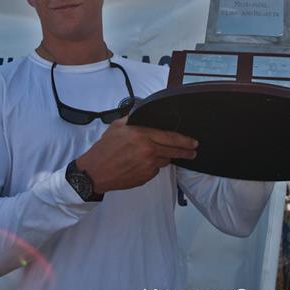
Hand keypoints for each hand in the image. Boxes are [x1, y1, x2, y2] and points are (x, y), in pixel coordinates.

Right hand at [75, 116, 197, 193]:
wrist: (95, 172)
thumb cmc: (104, 149)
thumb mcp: (117, 126)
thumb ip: (133, 118)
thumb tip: (142, 111)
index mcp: (142, 136)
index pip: (171, 138)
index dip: (185, 141)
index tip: (193, 142)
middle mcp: (148, 152)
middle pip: (174, 152)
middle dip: (186, 152)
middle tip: (193, 152)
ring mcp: (148, 166)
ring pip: (164, 161)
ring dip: (164, 157)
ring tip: (156, 155)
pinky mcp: (145, 178)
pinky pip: (155, 170)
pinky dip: (152, 166)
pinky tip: (141, 163)